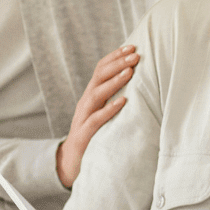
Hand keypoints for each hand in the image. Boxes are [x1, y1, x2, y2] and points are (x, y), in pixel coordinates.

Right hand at [56, 45, 136, 187]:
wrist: (72, 163)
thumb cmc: (95, 135)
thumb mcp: (104, 112)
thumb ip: (115, 97)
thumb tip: (138, 83)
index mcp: (92, 95)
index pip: (100, 69)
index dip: (115, 56)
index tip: (132, 46)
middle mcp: (86, 103)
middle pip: (99, 77)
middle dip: (117, 63)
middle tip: (136, 55)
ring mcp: (83, 118)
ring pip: (96, 94)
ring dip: (114, 81)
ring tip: (130, 71)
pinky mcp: (84, 135)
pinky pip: (96, 120)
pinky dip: (109, 109)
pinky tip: (122, 102)